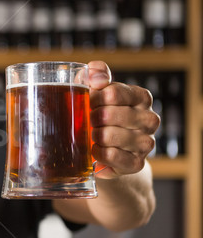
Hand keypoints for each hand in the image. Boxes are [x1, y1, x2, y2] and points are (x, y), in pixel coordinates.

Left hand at [88, 61, 160, 178]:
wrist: (103, 148)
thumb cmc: (98, 113)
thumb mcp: (95, 89)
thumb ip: (95, 74)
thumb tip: (97, 77)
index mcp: (141, 97)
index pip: (112, 93)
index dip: (94, 98)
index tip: (89, 102)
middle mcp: (149, 119)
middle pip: (108, 114)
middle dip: (91, 118)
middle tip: (89, 120)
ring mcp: (146, 143)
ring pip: (109, 136)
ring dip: (94, 135)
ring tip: (93, 135)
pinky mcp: (137, 163)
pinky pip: (111, 156)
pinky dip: (98, 152)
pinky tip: (95, 149)